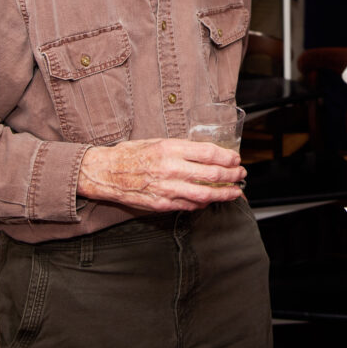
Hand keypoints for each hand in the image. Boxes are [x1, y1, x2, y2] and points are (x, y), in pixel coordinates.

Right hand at [77, 138, 245, 211]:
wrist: (106, 172)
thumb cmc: (131, 154)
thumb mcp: (158, 142)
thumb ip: (182, 149)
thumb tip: (207, 154)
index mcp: (171, 148)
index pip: (209, 153)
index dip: (228, 157)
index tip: (236, 159)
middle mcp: (171, 168)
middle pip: (212, 174)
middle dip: (232, 175)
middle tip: (240, 174)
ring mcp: (167, 189)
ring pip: (205, 194)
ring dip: (224, 194)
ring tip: (235, 192)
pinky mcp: (161, 204)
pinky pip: (189, 206)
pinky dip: (204, 204)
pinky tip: (211, 200)